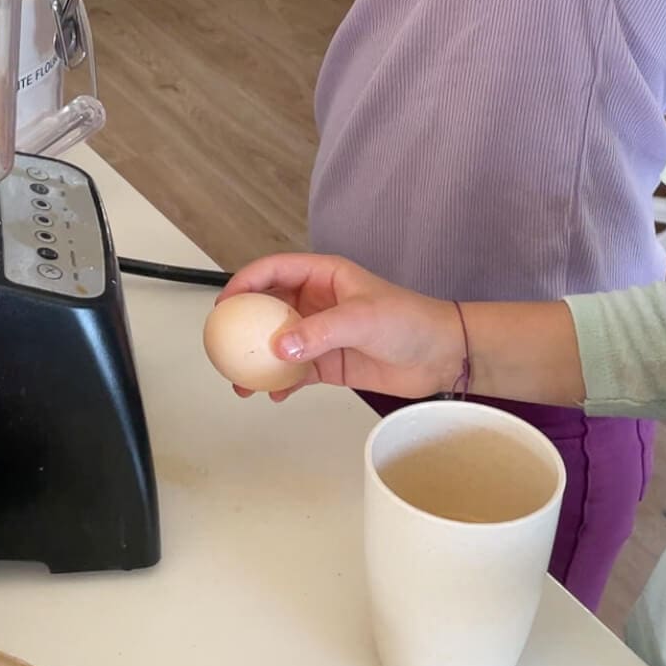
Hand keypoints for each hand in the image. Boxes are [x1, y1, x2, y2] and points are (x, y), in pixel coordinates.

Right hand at [219, 253, 463, 403]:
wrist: (442, 356)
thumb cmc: (410, 321)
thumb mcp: (363, 318)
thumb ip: (320, 332)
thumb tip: (280, 347)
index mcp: (323, 276)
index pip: (274, 271)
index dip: (245, 282)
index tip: (226, 304)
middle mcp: (317, 303)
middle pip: (268, 309)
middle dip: (243, 327)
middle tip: (223, 346)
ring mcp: (321, 334)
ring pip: (277, 344)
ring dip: (257, 361)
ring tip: (242, 382)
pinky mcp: (328, 363)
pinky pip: (295, 371)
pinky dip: (280, 382)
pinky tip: (273, 394)